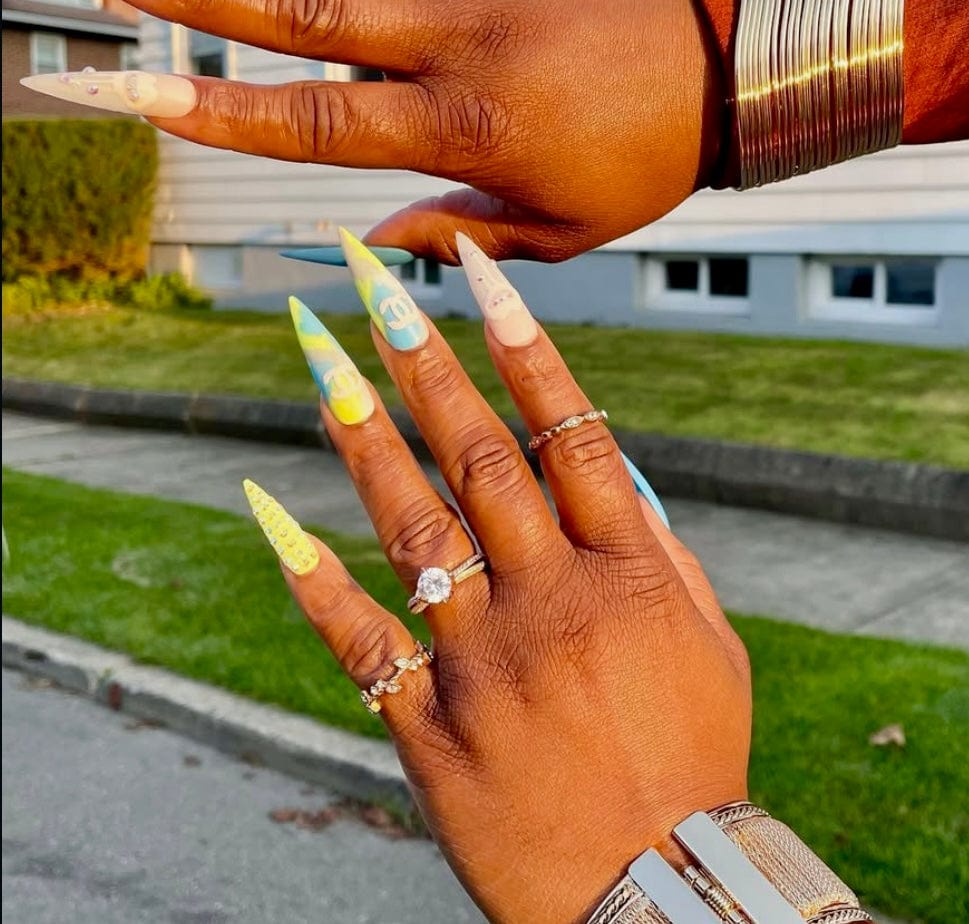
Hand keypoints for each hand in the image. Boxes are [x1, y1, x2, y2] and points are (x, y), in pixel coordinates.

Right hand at [87, 0, 720, 261]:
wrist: (732, 69)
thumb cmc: (642, 161)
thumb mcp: (556, 232)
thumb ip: (456, 238)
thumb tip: (364, 246)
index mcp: (463, 129)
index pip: (318, 124)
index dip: (224, 112)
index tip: (136, 97)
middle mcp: (458, 43)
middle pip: (305, 17)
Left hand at [257, 235, 749, 922]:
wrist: (655, 896)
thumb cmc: (690, 759)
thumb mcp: (706, 643)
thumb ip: (659, 549)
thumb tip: (611, 466)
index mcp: (625, 572)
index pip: (569, 429)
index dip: (521, 344)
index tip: (476, 274)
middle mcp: (549, 599)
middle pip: (477, 455)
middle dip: (421, 358)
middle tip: (370, 282)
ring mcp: (482, 659)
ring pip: (412, 522)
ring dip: (358, 432)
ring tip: (314, 353)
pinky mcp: (427, 724)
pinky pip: (358, 640)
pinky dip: (309, 576)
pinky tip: (263, 509)